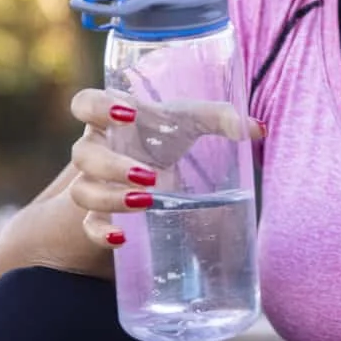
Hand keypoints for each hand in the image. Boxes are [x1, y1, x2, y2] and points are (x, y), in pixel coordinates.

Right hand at [67, 88, 263, 248]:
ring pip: (82, 191)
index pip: (84, 102)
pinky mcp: (97, 212)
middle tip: (148, 176)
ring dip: (111, 197)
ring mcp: (92, 181)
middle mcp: (95, 148)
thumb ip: (221, 118)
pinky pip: (88, 225)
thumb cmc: (165, 135)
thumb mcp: (189, 122)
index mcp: (111, 117)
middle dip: (113, 166)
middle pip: (82, 153)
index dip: (97, 107)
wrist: (146, 167)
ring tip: (146, 202)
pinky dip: (101, 233)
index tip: (128, 115)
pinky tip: (121, 238)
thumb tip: (258, 128)